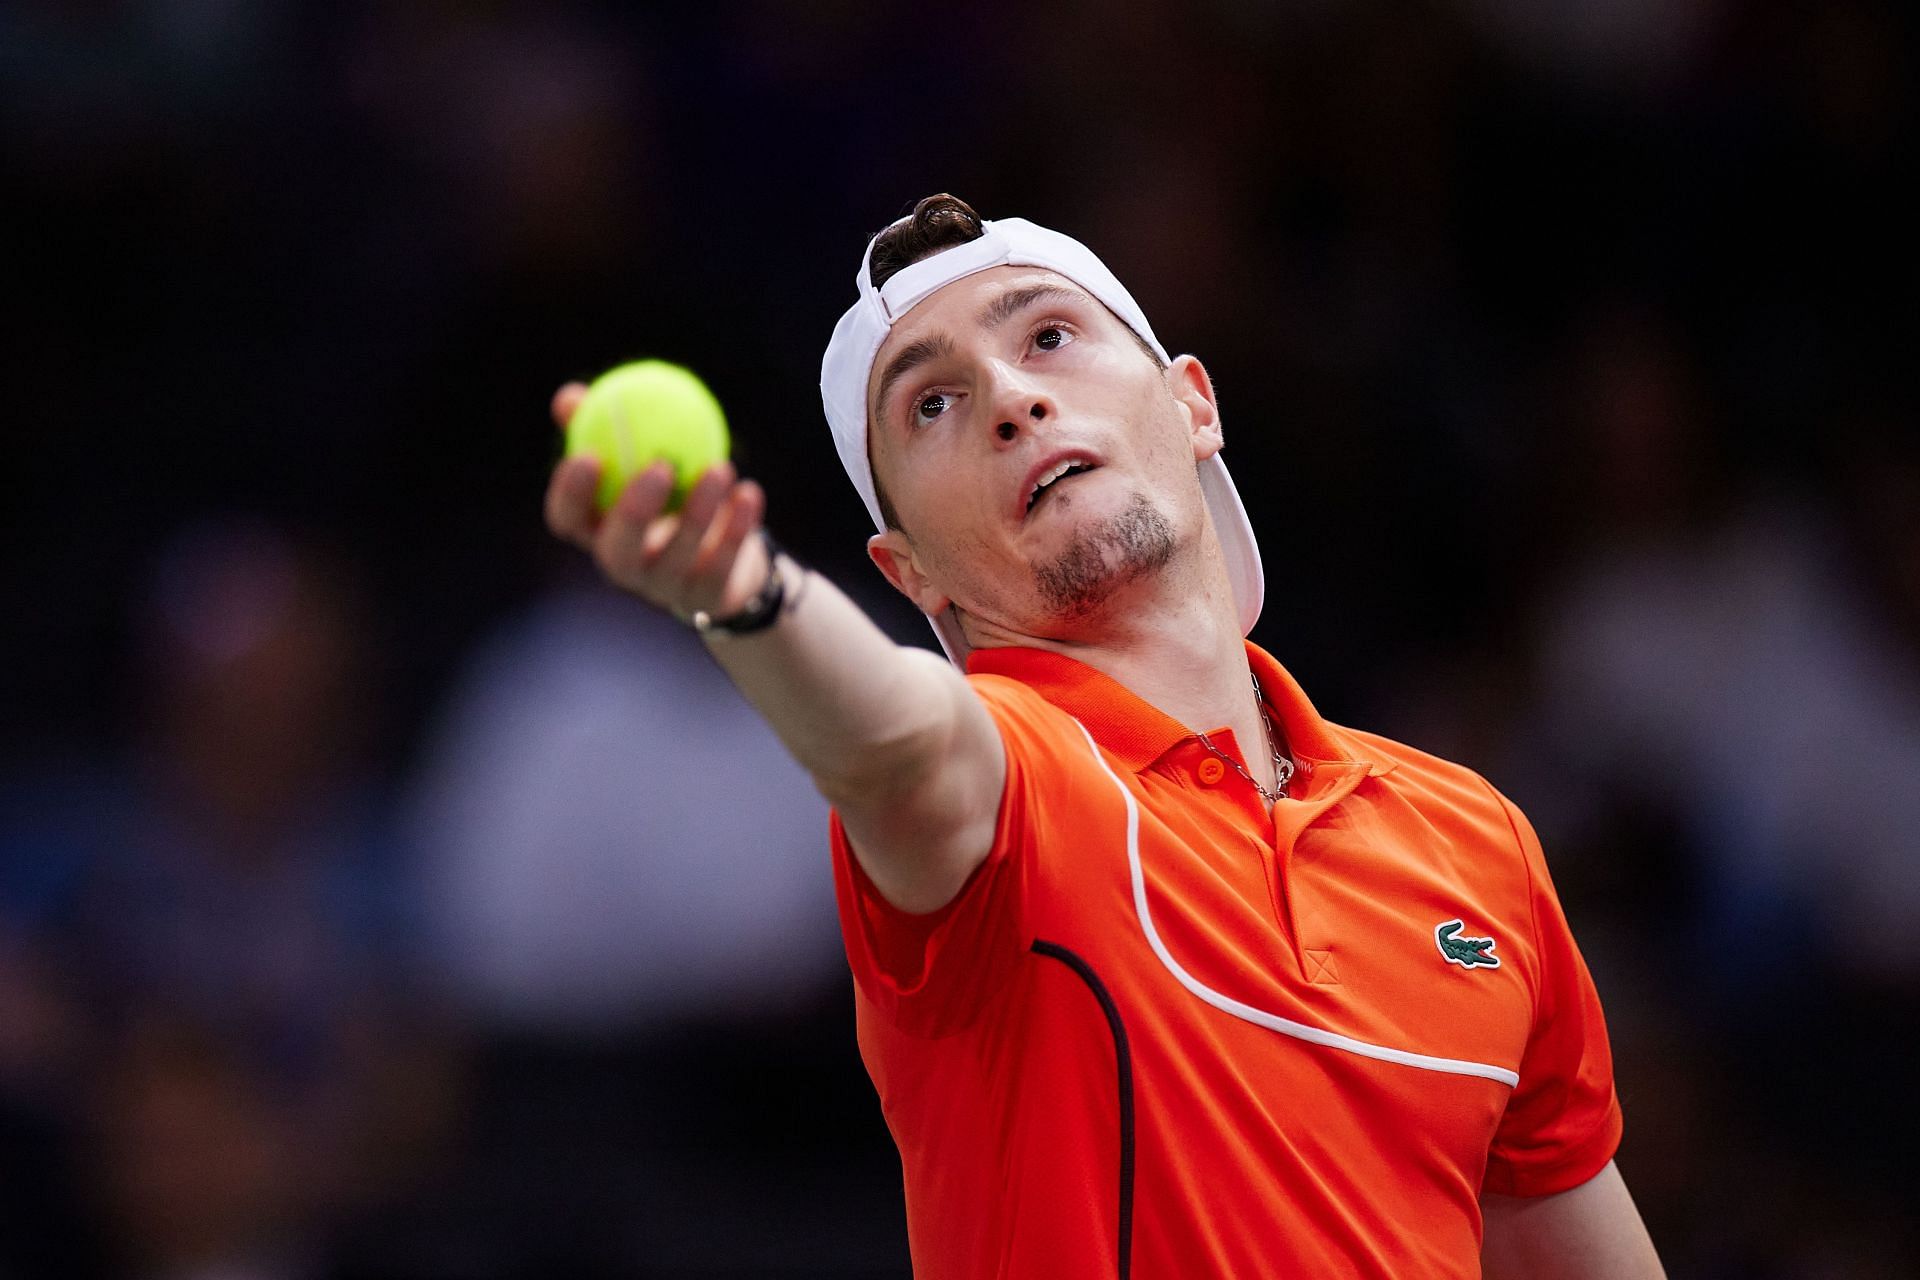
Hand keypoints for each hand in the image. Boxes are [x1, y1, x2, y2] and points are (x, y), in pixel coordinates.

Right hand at [543, 382, 771, 621]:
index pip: (568, 521)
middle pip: (618, 550)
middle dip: (635, 512)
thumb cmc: (671, 491)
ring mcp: (666, 588)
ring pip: (677, 558)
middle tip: (661, 466)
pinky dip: (738, 527)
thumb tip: (569, 397)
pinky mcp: (707, 598)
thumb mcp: (639, 456)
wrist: (723, 551)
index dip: (571, 495)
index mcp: (598, 532)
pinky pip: (724, 564)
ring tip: (720, 468)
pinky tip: (748, 492)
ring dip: (699, 512)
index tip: (588, 454)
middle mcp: (625, 566)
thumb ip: (605, 425)